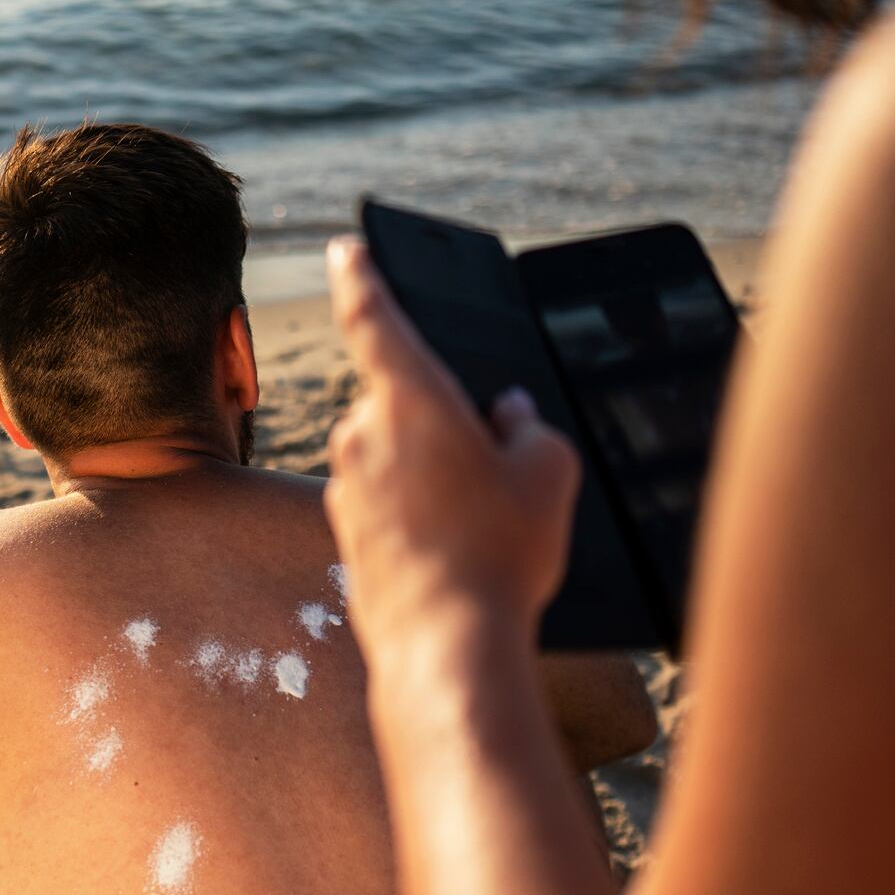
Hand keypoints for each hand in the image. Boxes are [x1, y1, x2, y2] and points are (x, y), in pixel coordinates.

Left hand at [322, 236, 580, 650]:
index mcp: (409, 398)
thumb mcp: (549, 472)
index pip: (372, 316)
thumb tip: (506, 415)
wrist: (446, 645)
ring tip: (482, 528)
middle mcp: (362, 433)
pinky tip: (456, 554)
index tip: (344, 249)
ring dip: (432, 474)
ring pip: (394, 456)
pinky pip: (386, 502)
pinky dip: (417, 516)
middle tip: (494, 473)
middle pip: (403, 401)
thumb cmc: (500, 553)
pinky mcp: (344, 530)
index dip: (361, 275)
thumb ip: (528, 426)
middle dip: (444, 423)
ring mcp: (345, 484)